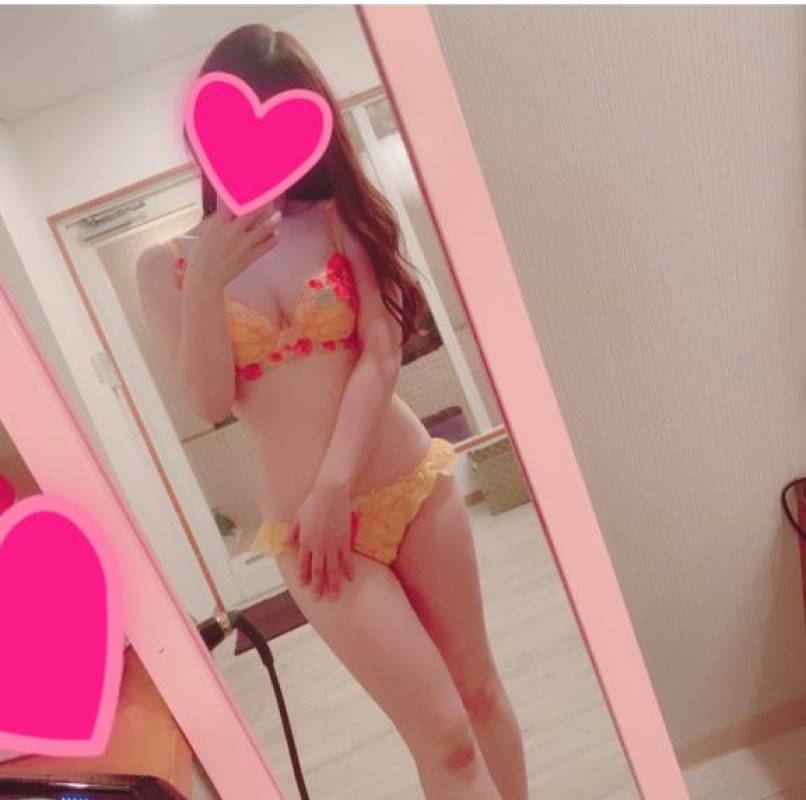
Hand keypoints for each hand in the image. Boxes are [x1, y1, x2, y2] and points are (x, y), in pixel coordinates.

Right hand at [183, 198, 280, 294]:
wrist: (207, 277)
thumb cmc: (203, 254)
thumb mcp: (209, 231)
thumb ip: (222, 220)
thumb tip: (233, 208)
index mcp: (219, 223)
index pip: (232, 202)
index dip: (243, 193)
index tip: (251, 186)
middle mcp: (233, 231)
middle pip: (253, 212)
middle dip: (263, 202)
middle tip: (269, 196)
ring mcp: (244, 244)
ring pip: (265, 228)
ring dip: (273, 220)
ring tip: (278, 215)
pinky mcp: (251, 256)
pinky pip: (268, 245)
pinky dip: (274, 238)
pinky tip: (274, 235)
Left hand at [288, 484, 355, 599]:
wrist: (331, 493)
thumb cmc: (313, 502)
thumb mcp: (298, 516)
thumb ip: (292, 531)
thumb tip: (285, 542)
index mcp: (305, 541)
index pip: (304, 564)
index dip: (304, 576)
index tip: (305, 586)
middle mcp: (318, 546)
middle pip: (318, 571)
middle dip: (319, 586)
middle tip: (320, 598)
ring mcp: (332, 545)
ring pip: (332, 569)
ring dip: (333, 584)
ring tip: (334, 596)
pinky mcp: (344, 540)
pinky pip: (346, 559)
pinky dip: (348, 569)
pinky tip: (350, 578)